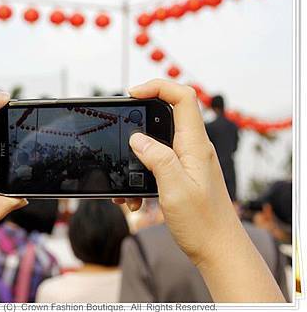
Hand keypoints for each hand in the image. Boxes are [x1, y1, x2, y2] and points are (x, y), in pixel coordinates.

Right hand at [114, 79, 237, 265]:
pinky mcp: (182, 176)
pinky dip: (141, 177)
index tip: (132, 94)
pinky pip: (157, 164)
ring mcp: (188, 162)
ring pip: (157, 143)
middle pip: (167, 114)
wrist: (218, 252)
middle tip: (120, 133)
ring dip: (136, 158)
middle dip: (139, 122)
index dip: (157, 87)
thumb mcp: (174, 189)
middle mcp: (193, 149)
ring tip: (125, 186)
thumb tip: (137, 138)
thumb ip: (156, 158)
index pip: (183, 97)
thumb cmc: (203, 224)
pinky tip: (133, 200)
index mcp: (195, 145)